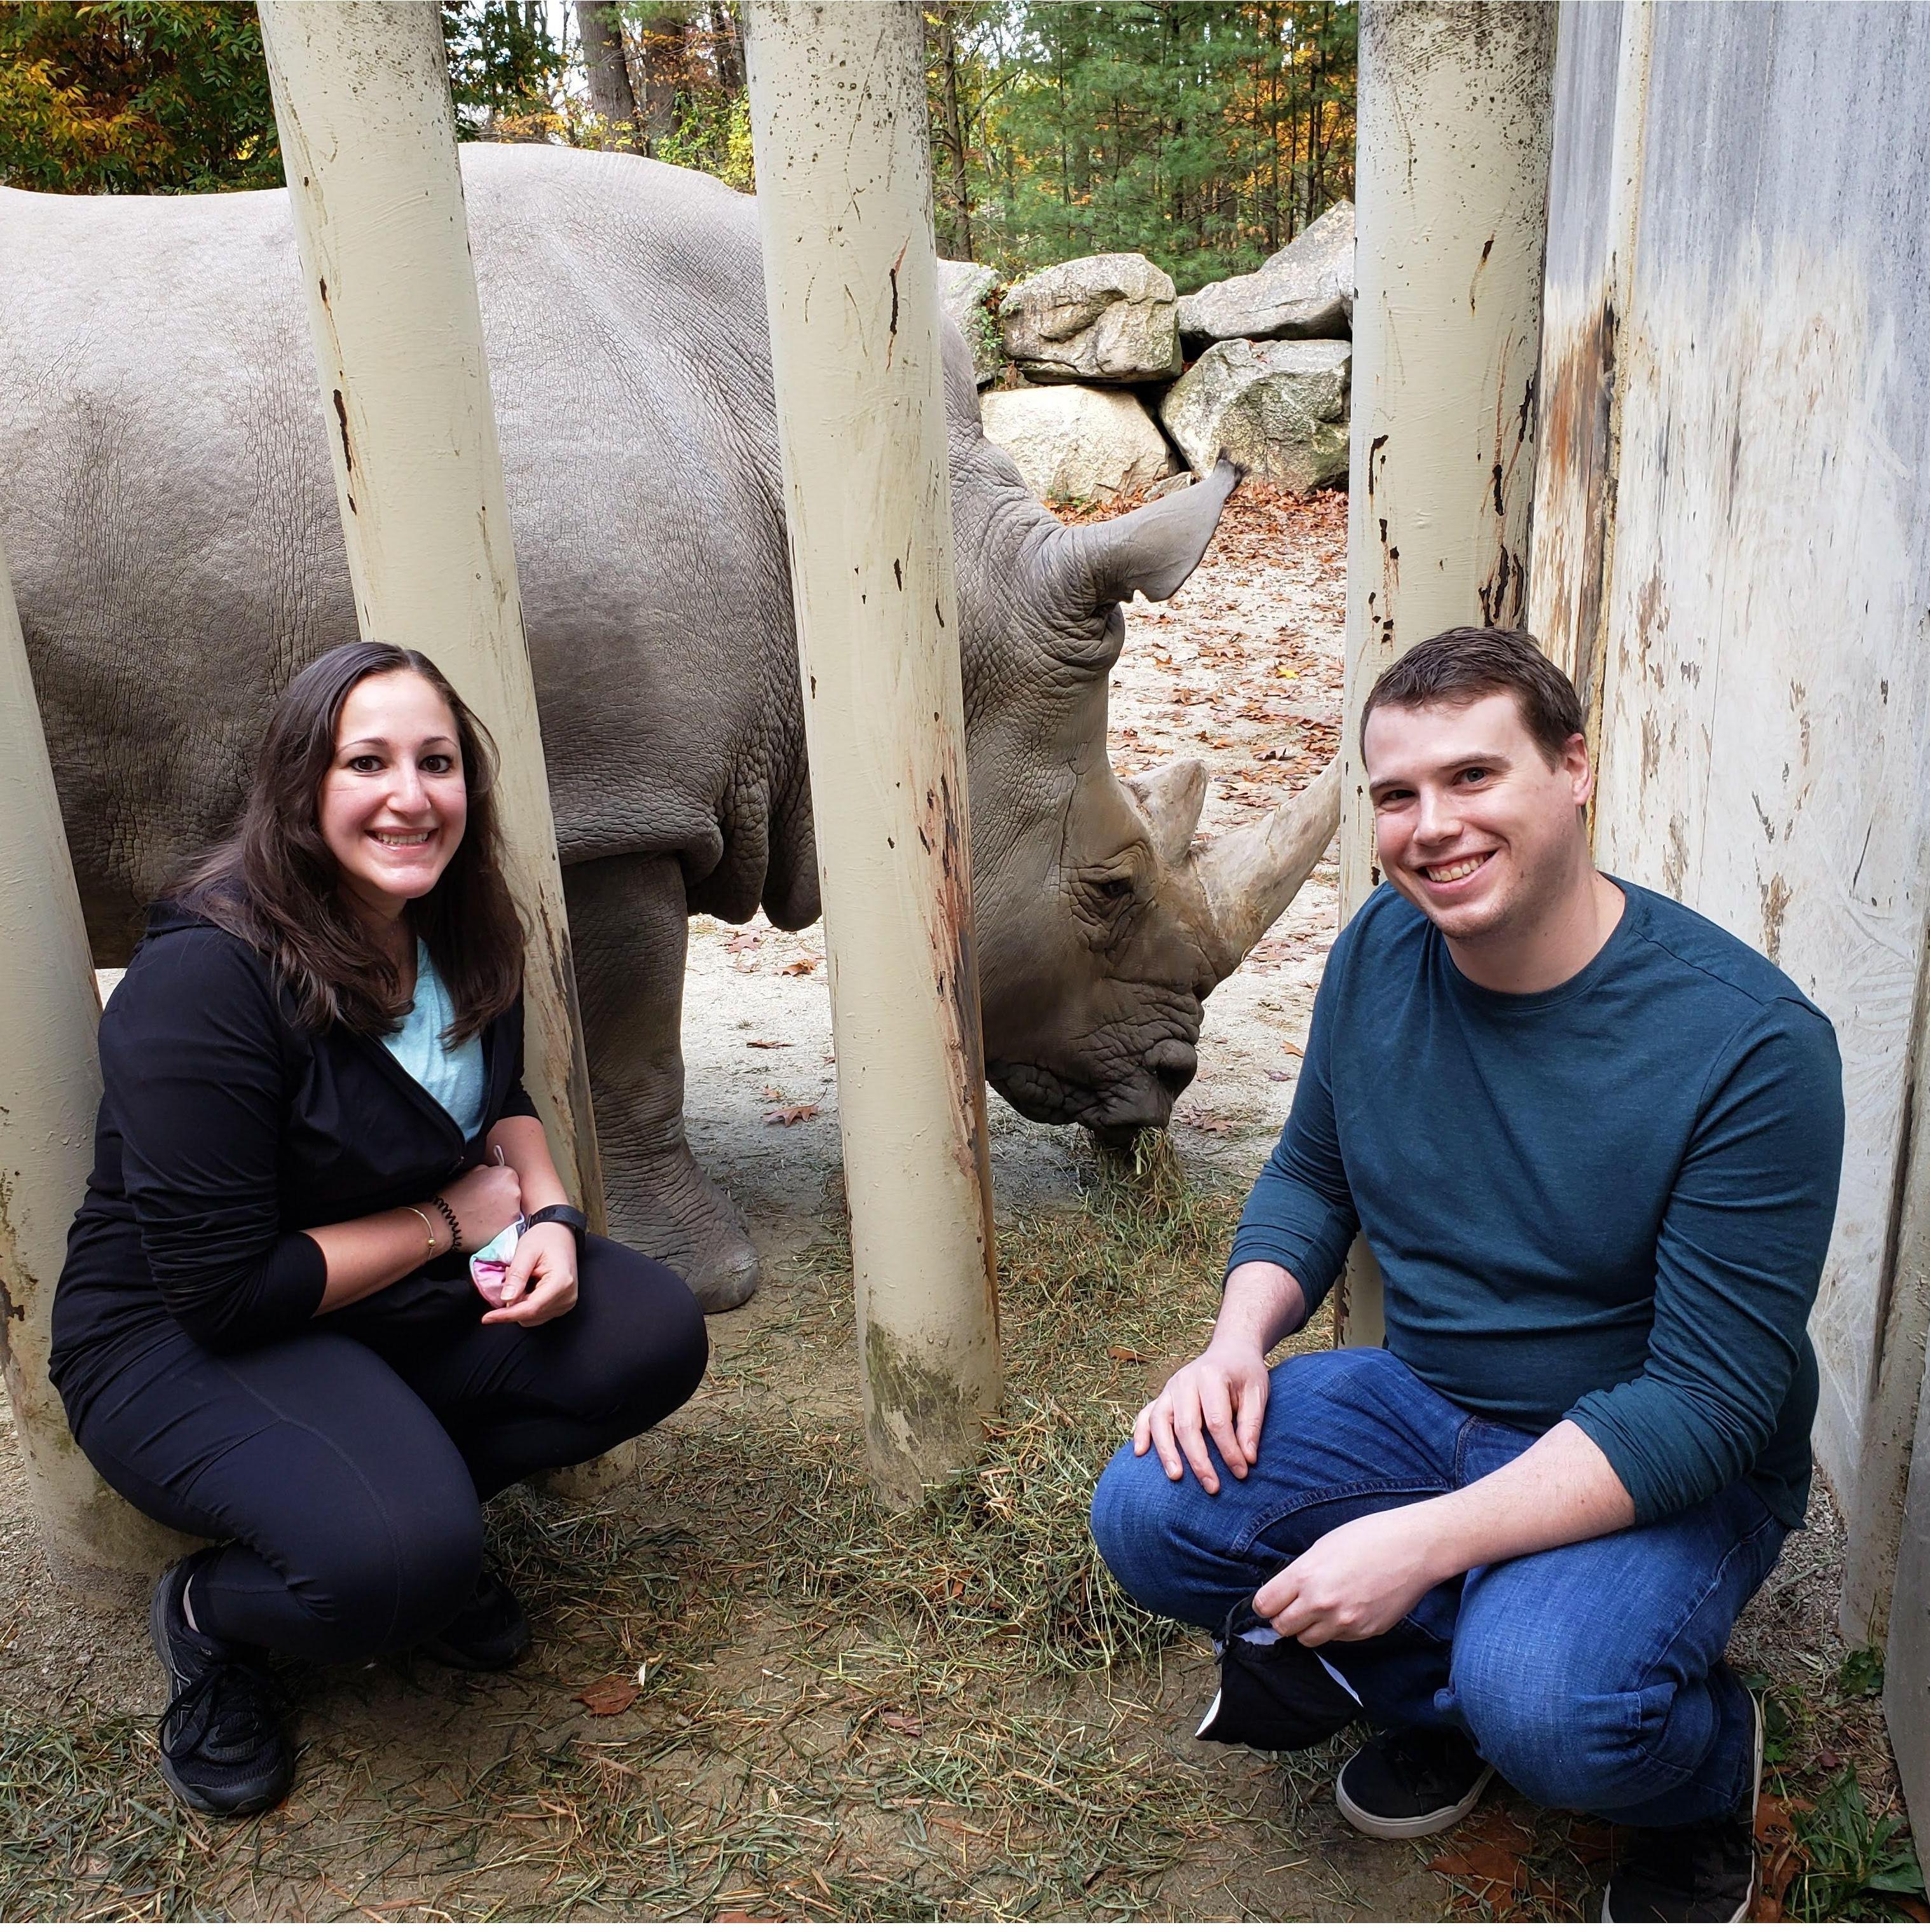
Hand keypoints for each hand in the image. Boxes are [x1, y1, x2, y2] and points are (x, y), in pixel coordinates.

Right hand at [438, 1161, 521, 1252]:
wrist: (444, 1221)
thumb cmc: (454, 1195)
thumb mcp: (471, 1173)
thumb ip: (488, 1172)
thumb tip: (492, 1174)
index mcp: (506, 1174)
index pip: (509, 1178)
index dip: (497, 1185)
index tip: (488, 1192)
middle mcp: (515, 1191)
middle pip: (513, 1193)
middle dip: (503, 1198)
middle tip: (485, 1204)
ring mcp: (514, 1211)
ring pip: (512, 1210)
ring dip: (502, 1212)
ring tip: (484, 1215)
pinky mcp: (510, 1228)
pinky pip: (508, 1225)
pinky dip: (500, 1225)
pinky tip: (486, 1225)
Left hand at [481, 1222, 577, 1326]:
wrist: (560, 1234)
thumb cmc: (544, 1238)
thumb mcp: (526, 1251)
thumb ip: (516, 1276)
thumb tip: (506, 1300)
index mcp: (562, 1283)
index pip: (531, 1308)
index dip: (506, 1315)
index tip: (486, 1318)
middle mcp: (568, 1297)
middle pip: (530, 1315)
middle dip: (513, 1303)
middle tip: (511, 1275)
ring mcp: (567, 1303)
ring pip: (532, 1318)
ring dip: (519, 1304)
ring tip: (522, 1279)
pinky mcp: (563, 1305)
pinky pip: (537, 1315)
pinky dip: (526, 1305)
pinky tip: (527, 1288)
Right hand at [1132, 1339, 1270, 1492]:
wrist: (1230, 1350)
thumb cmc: (1245, 1374)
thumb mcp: (1258, 1393)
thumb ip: (1251, 1424)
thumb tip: (1247, 1459)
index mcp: (1211, 1376)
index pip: (1217, 1421)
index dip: (1228, 1450)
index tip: (1242, 1473)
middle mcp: (1185, 1380)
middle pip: (1186, 1425)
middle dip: (1198, 1460)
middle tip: (1212, 1487)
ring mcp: (1170, 1388)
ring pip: (1160, 1421)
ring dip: (1166, 1451)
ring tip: (1176, 1477)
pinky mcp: (1162, 1396)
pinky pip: (1145, 1414)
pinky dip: (1140, 1433)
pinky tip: (1140, 1453)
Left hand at [1254, 1505, 1445, 1645]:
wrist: (1413, 1549)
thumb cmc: (1368, 1537)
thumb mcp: (1322, 1547)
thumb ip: (1300, 1573)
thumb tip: (1284, 1593)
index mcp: (1305, 1576)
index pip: (1265, 1605)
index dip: (1265, 1604)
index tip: (1269, 1601)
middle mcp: (1321, 1604)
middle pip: (1283, 1628)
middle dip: (1283, 1618)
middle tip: (1293, 1606)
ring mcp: (1344, 1622)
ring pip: (1308, 1640)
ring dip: (1308, 1628)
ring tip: (1321, 1608)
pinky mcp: (1364, 1633)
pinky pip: (1337, 1639)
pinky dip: (1335, 1629)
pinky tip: (1347, 1608)